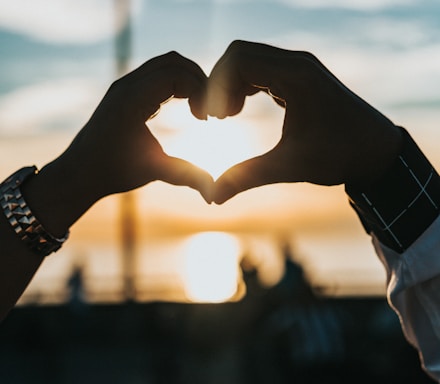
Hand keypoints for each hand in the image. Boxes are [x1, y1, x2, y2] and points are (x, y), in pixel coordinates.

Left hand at [23, 52, 213, 235]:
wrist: (79, 172)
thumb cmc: (112, 172)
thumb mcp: (153, 172)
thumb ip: (186, 176)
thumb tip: (213, 193)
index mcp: (132, 100)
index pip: (176, 75)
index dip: (200, 91)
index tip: (207, 119)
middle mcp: (126, 85)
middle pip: (173, 62)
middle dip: (198, 80)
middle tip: (209, 108)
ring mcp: (124, 86)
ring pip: (165, 64)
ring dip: (187, 80)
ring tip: (199, 108)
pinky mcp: (125, 91)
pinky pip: (156, 74)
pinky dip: (176, 84)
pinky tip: (184, 108)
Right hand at [196, 40, 401, 203]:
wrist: (376, 151)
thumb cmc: (339, 156)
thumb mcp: (290, 166)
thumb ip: (247, 177)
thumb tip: (213, 197)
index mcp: (295, 77)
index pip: (238, 60)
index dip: (217, 87)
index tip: (215, 118)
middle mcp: (297, 63)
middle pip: (240, 54)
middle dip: (220, 83)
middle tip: (218, 117)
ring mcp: (300, 67)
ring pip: (250, 59)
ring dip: (232, 84)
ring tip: (227, 116)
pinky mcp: (301, 76)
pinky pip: (262, 68)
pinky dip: (245, 85)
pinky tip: (241, 110)